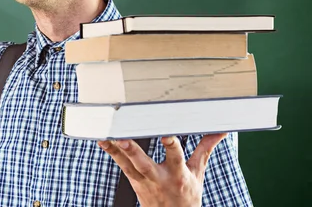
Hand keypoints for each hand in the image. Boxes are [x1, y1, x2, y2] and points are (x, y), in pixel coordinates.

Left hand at [98, 133, 227, 206]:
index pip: (175, 157)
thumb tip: (222, 131)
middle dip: (134, 152)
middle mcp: (159, 178)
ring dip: (116, 150)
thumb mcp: (198, 173)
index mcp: (178, 175)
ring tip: (105, 135)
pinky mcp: (133, 180)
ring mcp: (143, 181)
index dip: (170, 145)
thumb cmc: (187, 194)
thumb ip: (205, 149)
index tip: (166, 133)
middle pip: (144, 164)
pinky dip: (111, 151)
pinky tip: (102, 139)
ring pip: (128, 165)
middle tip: (123, 139)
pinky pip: (120, 165)